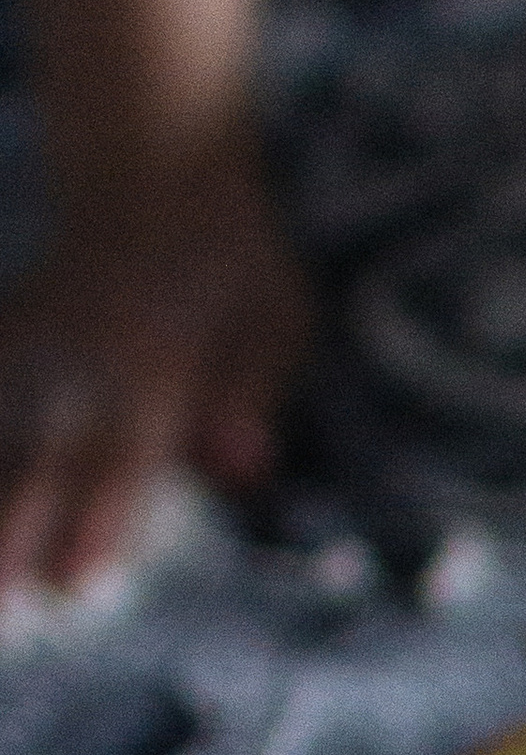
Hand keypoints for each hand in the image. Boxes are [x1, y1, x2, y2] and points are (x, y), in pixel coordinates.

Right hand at [0, 144, 310, 588]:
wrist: (148, 169)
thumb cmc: (231, 265)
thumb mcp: (270, 317)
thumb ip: (249, 394)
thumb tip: (244, 465)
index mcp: (146, 366)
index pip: (118, 461)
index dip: (98, 523)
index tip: (74, 585)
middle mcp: (70, 364)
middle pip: (32, 468)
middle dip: (9, 543)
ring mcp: (22, 351)